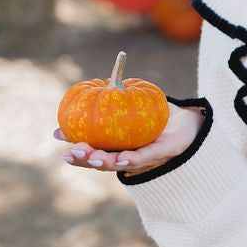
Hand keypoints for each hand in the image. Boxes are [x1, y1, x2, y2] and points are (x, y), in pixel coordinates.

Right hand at [53, 105, 203, 174]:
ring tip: (89, 157)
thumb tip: (97, 81)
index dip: (74, 146)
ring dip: (102, 162)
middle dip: (82, 160)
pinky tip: (119, 158)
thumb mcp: (132, 101)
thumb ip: (115, 94)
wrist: (189, 120)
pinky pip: (144, 158)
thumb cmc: (158, 113)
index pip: (92, 149)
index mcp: (117, 147)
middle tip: (68, 153)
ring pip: (118, 164)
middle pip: (100, 162)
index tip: (56, 135)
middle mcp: (127, 157)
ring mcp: (144, 159)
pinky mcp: (161, 155)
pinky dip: (130, 159)